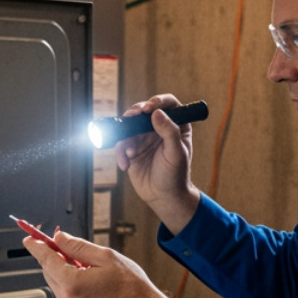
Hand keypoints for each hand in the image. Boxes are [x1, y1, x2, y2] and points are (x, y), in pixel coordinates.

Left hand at [23, 230, 170, 297]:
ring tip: (89, 265)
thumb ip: (78, 247)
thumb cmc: (132, 289)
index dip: (36, 246)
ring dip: (64, 270)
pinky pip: (66, 295)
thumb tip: (60, 239)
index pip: (46, 259)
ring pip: (57, 283)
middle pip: (49, 271)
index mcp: (72, 283)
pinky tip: (90, 279)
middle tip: (66, 245)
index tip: (29, 238)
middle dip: (54, 256)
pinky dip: (71, 283)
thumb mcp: (106, 257)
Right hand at [116, 94, 200, 233]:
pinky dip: (120, 153)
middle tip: (130, 118)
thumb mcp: (176, 154)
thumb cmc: (175, 175)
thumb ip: (169, 132)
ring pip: (129, 125)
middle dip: (135, 113)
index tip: (149, 107)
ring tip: (129, 152)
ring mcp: (144, 137)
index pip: (169, 104)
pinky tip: (125, 164)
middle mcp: (159, 127)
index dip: (158, 101)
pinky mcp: (131, 148)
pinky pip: (121, 143)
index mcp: (176, 125)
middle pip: (144, 110)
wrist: (163, 197)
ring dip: (125, 136)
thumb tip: (157, 113)